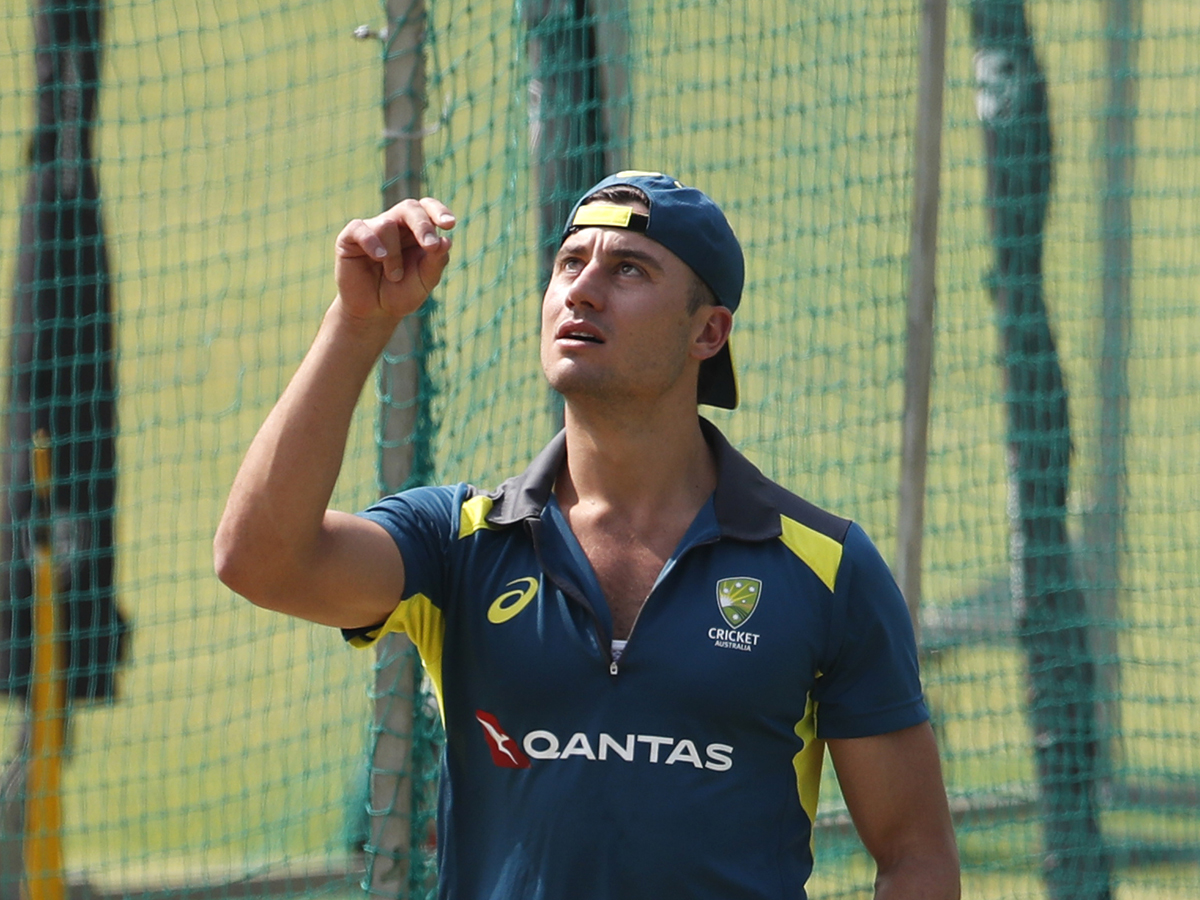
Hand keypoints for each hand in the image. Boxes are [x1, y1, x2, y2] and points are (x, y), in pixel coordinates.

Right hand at [334, 197, 456, 322]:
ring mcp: (372, 228)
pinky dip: (372, 243)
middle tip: (431, 247)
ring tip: (394, 276)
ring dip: (394, 255)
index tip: (449, 224)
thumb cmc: (401, 293)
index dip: (438, 210)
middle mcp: (395, 224)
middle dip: (423, 225)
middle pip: (409, 207)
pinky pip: (361, 229)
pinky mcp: (350, 238)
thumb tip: (446, 240)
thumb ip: (436, 261)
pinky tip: (379, 257)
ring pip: (387, 225)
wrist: (374, 313)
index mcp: (416, 230)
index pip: (427, 208)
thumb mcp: (425, 281)